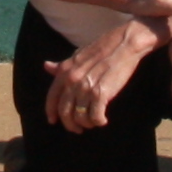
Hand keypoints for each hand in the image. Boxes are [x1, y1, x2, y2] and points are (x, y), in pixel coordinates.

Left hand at [44, 21, 161, 129]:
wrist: (124, 43)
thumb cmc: (103, 48)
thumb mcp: (78, 55)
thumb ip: (62, 66)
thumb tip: (46, 66)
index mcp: (64, 71)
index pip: (52, 98)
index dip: (51, 112)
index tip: (53, 121)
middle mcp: (72, 80)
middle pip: (64, 112)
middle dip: (70, 124)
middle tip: (78, 128)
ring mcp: (86, 88)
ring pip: (80, 117)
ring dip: (87, 124)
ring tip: (93, 121)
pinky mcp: (101, 93)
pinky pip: (95, 117)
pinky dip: (98, 121)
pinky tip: (103, 120)